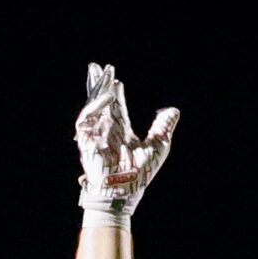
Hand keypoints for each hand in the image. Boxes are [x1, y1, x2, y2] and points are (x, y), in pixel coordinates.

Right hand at [75, 62, 178, 220]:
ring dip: (96, 89)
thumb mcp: (158, 146)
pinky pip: (85, 119)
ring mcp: (96, 136)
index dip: (116, 94)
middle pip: (102, 103)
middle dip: (101, 85)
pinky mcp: (86, 141)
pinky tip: (108, 97)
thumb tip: (172, 110)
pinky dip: (95, 106)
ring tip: (101, 71)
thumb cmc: (140, 175)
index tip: (118, 80)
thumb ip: (163, 127)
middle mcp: (107, 133)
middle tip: (100, 67)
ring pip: (92, 106)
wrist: (125, 191)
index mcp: (122, 134)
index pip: (117, 110)